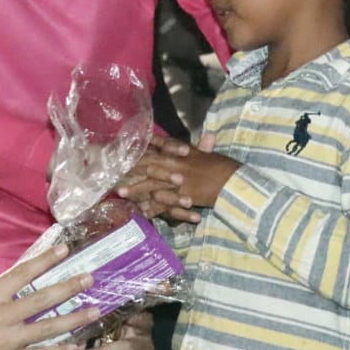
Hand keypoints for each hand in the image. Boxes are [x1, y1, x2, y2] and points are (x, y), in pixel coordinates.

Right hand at [0, 245, 99, 349]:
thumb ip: (1, 290)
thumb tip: (30, 270)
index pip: (21, 274)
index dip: (44, 260)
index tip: (65, 249)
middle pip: (40, 299)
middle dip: (68, 288)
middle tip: (89, 279)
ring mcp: (6, 342)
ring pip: (47, 327)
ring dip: (74, 319)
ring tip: (94, 311)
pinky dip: (59, 349)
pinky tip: (75, 344)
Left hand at [123, 133, 238, 210]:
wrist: (234, 183)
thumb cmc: (223, 168)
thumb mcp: (211, 155)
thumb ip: (204, 147)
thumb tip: (207, 136)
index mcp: (182, 152)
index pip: (158, 147)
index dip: (141, 148)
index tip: (127, 149)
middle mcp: (177, 164)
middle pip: (149, 164)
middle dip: (131, 168)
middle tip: (114, 171)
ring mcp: (179, 181)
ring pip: (152, 184)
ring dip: (136, 189)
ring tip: (121, 192)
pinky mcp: (182, 197)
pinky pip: (164, 204)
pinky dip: (153, 208)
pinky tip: (142, 212)